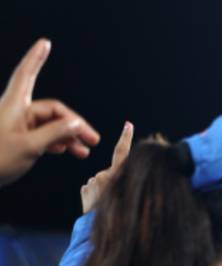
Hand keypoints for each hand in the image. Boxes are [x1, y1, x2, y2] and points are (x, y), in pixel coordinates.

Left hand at [0, 39, 99, 187]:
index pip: (27, 74)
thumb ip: (55, 133)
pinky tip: (70, 152)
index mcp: (14, 106)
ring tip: (85, 151)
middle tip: (93, 140)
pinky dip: (58, 142)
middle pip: (52, 110)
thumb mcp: (30, 147)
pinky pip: (44, 135)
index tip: (45, 43)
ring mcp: (19, 125)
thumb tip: (76, 122)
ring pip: (51, 125)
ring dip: (69, 136)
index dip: (36, 58)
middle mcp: (17, 112)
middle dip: (74, 124)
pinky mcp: (19, 138)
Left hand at [80, 121, 132, 212]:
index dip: (126, 138)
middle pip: (109, 172)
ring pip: (99, 181)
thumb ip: (121, 182)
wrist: (97, 232)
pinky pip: (90, 188)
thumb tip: (109, 176)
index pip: (122, 153)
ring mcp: (94, 182)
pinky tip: (96, 206)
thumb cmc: (119, 220)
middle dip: (111, 181)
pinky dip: (92, 195)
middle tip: (114, 200)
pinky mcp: (85, 188)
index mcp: (118, 175)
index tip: (128, 125)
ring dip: (101, 191)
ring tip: (104, 206)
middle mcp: (105, 176)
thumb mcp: (127, 197)